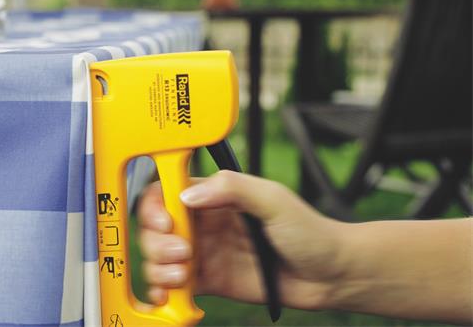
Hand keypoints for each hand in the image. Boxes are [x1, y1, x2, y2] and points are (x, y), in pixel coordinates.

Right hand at [138, 170, 346, 310]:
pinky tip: (171, 296)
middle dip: (157, 242)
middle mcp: (203, 223)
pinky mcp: (208, 282)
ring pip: (158, 258)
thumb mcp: (274, 199)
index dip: (155, 206)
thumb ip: (234, 189)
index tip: (165, 222)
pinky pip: (174, 287)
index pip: (166, 191)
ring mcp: (204, 253)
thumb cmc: (310, 231)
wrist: (330, 276)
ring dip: (158, 269)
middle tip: (182, 253)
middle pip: (154, 228)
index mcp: (214, 196)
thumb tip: (188, 194)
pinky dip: (163, 293)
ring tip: (183, 276)